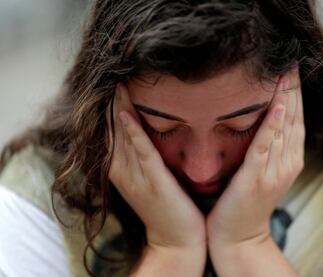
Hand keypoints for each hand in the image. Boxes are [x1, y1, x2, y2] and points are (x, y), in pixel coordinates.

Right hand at [107, 84, 205, 251]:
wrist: (178, 240)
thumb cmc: (168, 206)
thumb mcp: (149, 178)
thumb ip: (144, 156)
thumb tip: (144, 130)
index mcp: (122, 170)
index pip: (111, 132)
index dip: (110, 108)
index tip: (112, 83)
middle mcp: (123, 172)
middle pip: (112, 131)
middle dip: (110, 104)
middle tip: (110, 75)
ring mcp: (137, 178)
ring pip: (123, 138)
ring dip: (118, 111)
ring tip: (117, 85)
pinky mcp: (154, 183)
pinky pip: (143, 154)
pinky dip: (134, 134)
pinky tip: (128, 116)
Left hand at [207, 66, 304, 247]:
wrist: (237, 236)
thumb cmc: (245, 201)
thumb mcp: (261, 170)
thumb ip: (266, 146)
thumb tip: (263, 118)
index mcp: (289, 159)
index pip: (294, 118)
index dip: (294, 92)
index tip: (291, 68)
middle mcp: (288, 162)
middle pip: (294, 118)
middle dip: (293, 89)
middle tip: (291, 61)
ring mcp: (274, 171)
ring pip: (284, 128)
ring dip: (286, 99)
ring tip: (286, 73)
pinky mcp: (256, 179)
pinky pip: (266, 148)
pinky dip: (272, 127)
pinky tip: (275, 107)